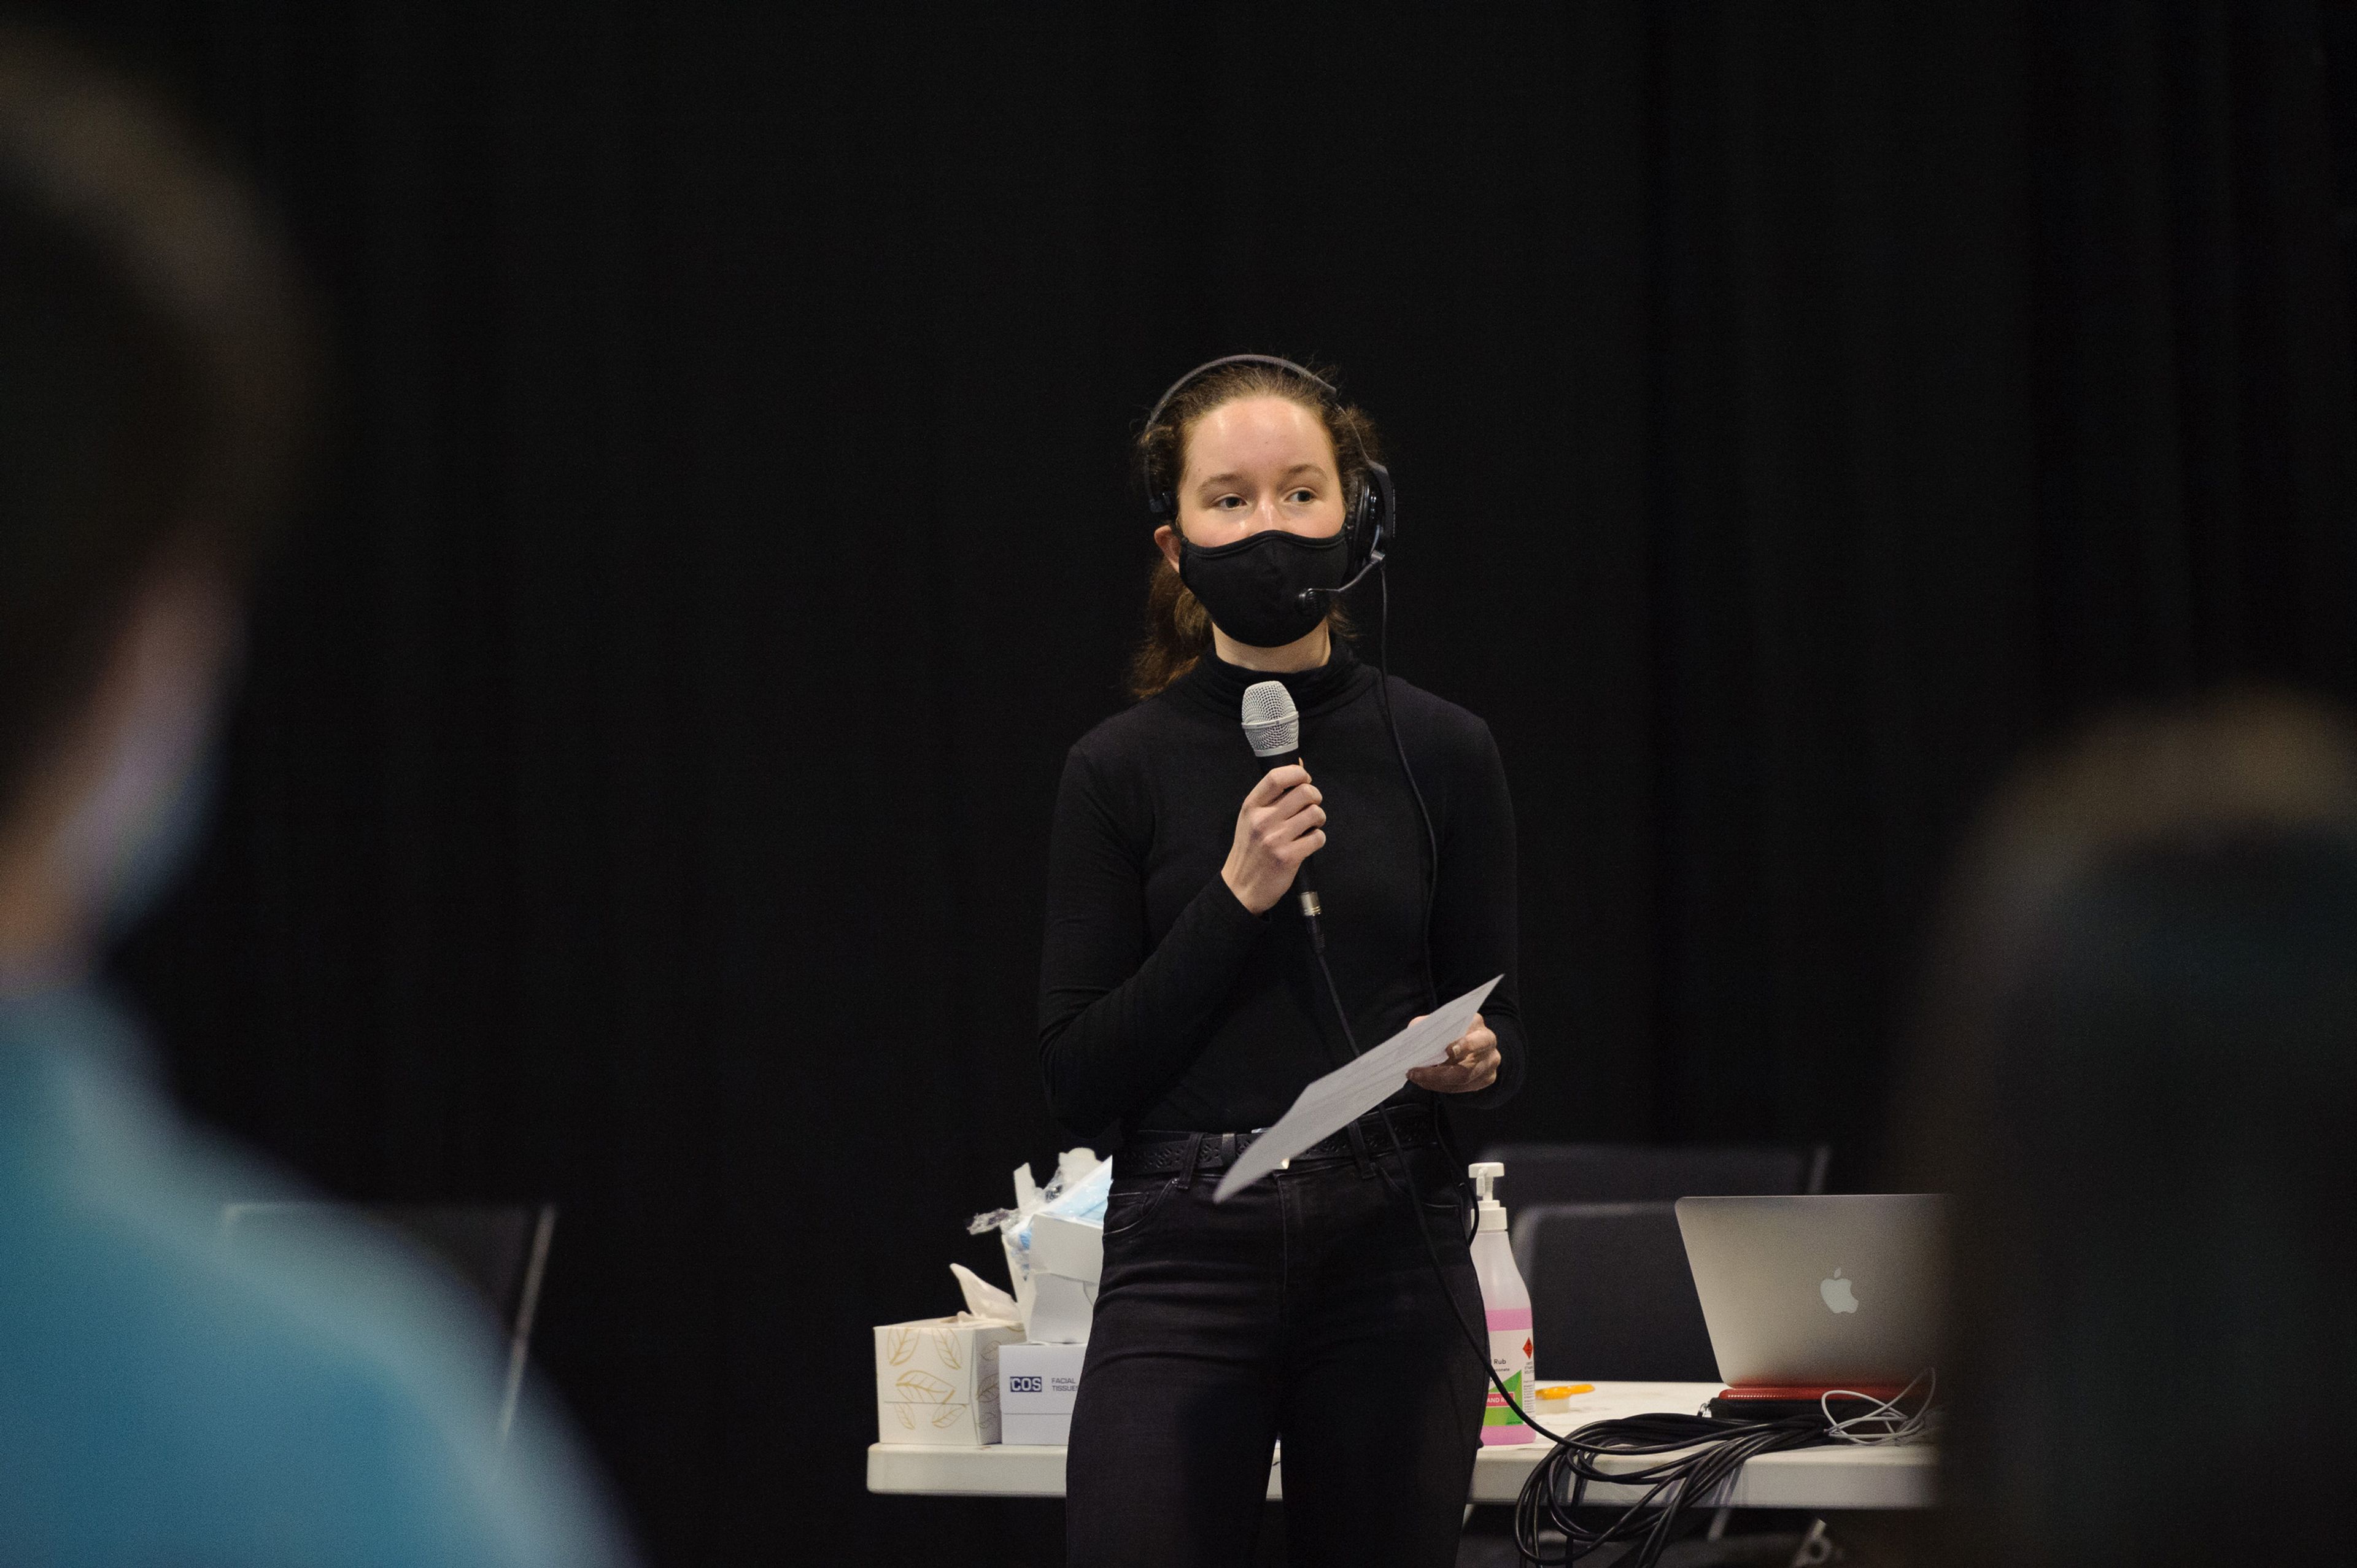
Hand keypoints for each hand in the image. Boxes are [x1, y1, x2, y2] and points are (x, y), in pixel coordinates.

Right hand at [1220, 763, 1325, 914]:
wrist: (1240, 888)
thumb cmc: (1249, 851)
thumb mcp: (1251, 819)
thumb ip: (1272, 795)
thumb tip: (1298, 765)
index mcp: (1251, 807)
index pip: (1277, 777)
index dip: (1298, 773)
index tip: (1304, 780)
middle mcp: (1262, 820)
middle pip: (1304, 792)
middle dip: (1315, 797)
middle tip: (1311, 806)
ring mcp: (1276, 839)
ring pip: (1315, 813)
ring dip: (1318, 819)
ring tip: (1310, 826)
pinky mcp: (1289, 857)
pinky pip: (1318, 837)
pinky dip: (1318, 839)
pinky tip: (1308, 843)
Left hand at [1405, 1013, 1499, 1093]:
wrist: (1468, 1040)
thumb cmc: (1449, 1029)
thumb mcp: (1439, 1021)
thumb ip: (1426, 1025)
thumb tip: (1413, 1033)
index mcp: (1477, 1025)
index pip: (1474, 1039)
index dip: (1463, 1046)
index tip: (1446, 1051)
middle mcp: (1488, 1045)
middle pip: (1467, 1068)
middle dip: (1438, 1074)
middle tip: (1415, 1073)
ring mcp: (1489, 1064)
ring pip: (1462, 1080)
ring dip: (1435, 1081)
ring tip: (1415, 1077)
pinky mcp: (1485, 1078)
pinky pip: (1461, 1088)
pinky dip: (1440, 1086)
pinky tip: (1425, 1081)